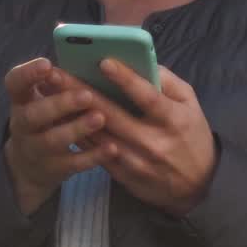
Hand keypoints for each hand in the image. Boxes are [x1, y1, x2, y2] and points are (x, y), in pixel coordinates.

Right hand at [2, 57, 117, 214]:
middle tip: (86, 94)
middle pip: (33, 115)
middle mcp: (22, 125)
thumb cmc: (46, 119)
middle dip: (59, 104)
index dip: (28, 74)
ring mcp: (35, 149)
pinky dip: (92, 156)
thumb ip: (58, 83)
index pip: (14, 84)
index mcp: (20, 100)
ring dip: (76, 129)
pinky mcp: (52, 169)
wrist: (30, 166)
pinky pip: (72, 164)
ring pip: (52, 140)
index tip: (48, 64)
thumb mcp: (42, 99)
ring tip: (100, 117)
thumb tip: (94, 56)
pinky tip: (112, 147)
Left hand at [69, 59, 216, 215]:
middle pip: (111, 114)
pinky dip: (75, 134)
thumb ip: (167, 82)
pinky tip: (57, 118)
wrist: (198, 186)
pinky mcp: (122, 175)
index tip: (103, 61)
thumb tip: (140, 60)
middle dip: (80, 91)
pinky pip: (94, 152)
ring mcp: (135, 161)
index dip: (126, 79)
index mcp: (173, 120)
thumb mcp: (191, 104)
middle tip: (55, 73)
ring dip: (69, 112)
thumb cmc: (192, 135)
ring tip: (48, 91)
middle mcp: (152, 142)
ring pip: (96, 135)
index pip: (147, 97)